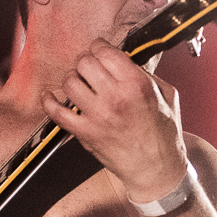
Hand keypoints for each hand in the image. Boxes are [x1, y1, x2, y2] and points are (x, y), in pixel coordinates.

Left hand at [42, 39, 188, 202]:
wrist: (156, 169)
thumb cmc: (163, 134)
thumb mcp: (166, 95)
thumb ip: (145, 74)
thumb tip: (127, 59)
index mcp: (137, 85)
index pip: (105, 51)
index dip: (99, 47)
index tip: (99, 51)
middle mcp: (115, 97)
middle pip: (84, 63)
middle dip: (85, 62)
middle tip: (89, 69)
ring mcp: (98, 116)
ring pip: (69, 82)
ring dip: (72, 80)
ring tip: (79, 85)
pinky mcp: (85, 133)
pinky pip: (56, 112)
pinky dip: (49, 102)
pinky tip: (50, 97)